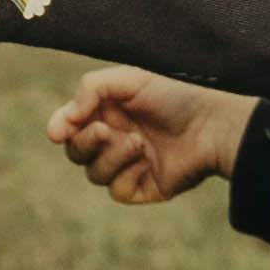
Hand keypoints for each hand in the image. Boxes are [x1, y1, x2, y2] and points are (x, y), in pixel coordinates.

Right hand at [45, 67, 253, 206]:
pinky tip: (146, 160)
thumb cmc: (172, 95)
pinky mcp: (143, 188)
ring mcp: (127, 166)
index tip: (58, 131)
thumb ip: (90, 90)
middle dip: (84, 143)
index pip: (69, 125)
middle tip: (105, 131)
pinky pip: (117, 190)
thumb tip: (65, 119)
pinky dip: (127, 174)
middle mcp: (113, 140)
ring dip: (111, 157)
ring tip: (138, 142)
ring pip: (94, 174)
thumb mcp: (128, 80)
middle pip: (76, 152)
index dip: (59, 127)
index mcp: (106, 112)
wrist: (211, 124)